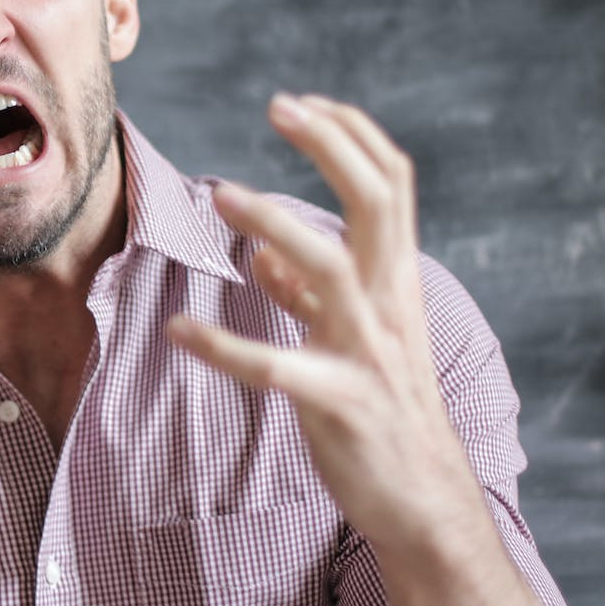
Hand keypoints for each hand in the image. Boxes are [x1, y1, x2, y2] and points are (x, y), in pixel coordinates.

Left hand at [167, 93, 482, 554]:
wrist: (425, 502)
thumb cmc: (384, 413)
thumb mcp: (351, 341)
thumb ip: (308, 296)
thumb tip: (264, 253)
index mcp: (395, 282)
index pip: (392, 184)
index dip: (352, 135)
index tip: (302, 103)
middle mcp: (390, 305)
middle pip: (377, 201)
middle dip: (330, 146)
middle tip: (278, 106)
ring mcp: (370, 353)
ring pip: (330, 268)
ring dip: (274, 223)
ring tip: (220, 195)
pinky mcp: (341, 405)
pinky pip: (278, 369)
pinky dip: (225, 347)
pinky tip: (179, 330)